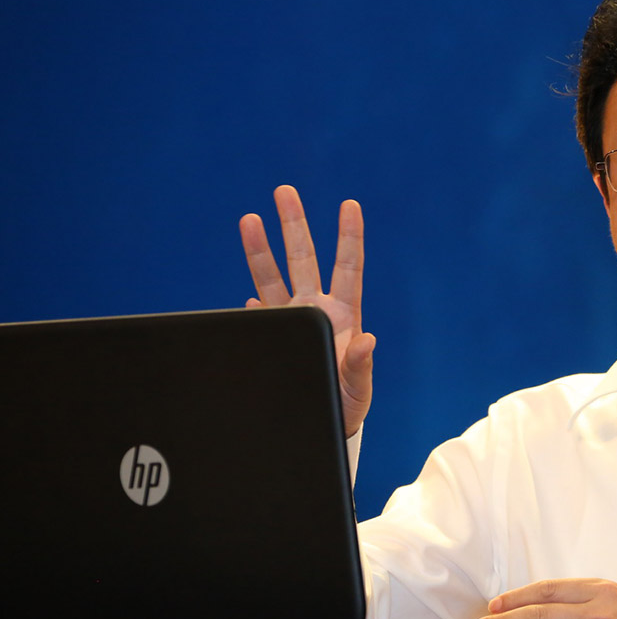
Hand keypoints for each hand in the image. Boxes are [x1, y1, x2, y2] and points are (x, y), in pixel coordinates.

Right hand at [240, 185, 374, 436]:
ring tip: (249, 218)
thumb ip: (361, 366)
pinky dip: (252, 307)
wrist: (323, 427)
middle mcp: (314, 310)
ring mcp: (290, 322)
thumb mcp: (358, 390)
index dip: (349, 236)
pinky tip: (248, 297)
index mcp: (342, 315)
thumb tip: (367, 340)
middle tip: (284, 191)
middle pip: (303, 259)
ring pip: (270, 278)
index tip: (350, 205)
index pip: (347, 267)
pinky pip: (258, 317)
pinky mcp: (271, 338)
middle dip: (294, 225)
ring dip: (259, 250)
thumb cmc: (347, 407)